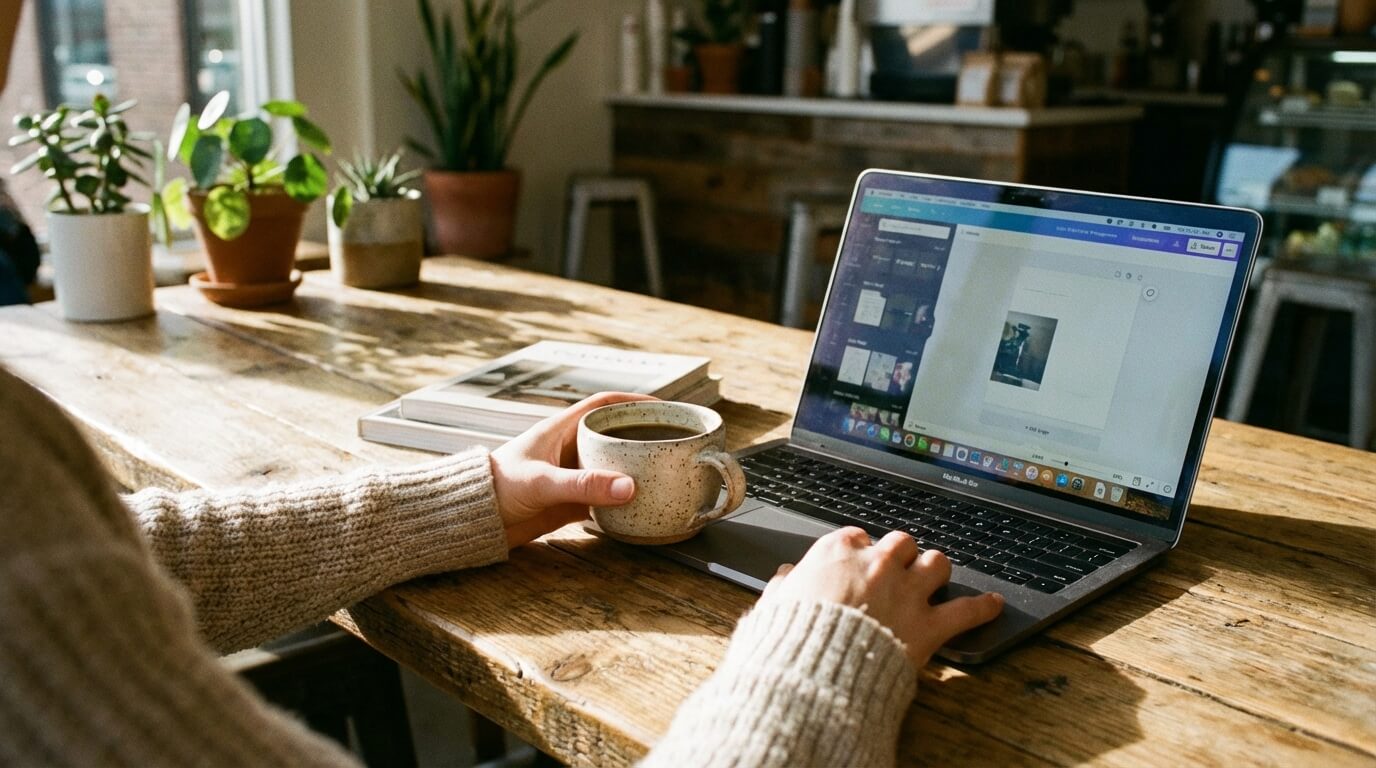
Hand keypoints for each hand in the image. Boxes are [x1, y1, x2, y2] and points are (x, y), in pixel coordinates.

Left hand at [490, 391, 654, 548]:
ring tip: (665, 472)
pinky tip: (640, 505)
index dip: (633, 401)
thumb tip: (629, 486)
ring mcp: (572, 475)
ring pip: (612, 465)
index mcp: (561, 430)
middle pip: (614, 434)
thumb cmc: (498, 489)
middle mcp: (569, 449)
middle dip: (641, 435)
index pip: (603, 404)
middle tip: (672, 442)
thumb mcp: (543, 483)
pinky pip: (604, 496)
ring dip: (635, 468)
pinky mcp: (571, 501)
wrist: (476, 520)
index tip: (661, 406)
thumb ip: (583, 485)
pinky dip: (623, 500)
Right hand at [761, 528, 1003, 667]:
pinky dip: (982, 607)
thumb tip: (784, 578)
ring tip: (933, 579)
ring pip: (936, 563)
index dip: (858, 549)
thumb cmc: (791, 638)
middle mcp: (877, 565)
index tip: (857, 560)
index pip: (856, 537)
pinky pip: (966, 610)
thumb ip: (783, 586)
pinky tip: (993, 604)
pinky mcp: (927, 625)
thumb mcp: (773, 605)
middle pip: (901, 542)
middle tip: (897, 569)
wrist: (815, 670)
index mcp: (837, 554)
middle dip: (901, 554)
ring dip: (935, 570)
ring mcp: (906, 592)